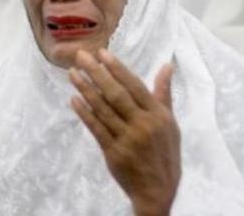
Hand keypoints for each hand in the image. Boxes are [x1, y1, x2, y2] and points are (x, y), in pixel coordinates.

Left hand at [70, 49, 180, 215]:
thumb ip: (164, 94)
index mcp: (158, 115)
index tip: (102, 53)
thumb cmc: (165, 153)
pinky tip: (74, 99)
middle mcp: (143, 124)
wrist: (158, 190)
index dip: (117, 68)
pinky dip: (84, 113)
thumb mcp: (170, 123)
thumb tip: (167, 66)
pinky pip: (96, 128)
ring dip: (85, 89)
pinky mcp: (113, 152)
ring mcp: (127, 138)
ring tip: (72, 74)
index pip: (135, 85)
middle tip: (81, 56)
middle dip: (97, 72)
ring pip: (102, 109)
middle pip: (116, 93)